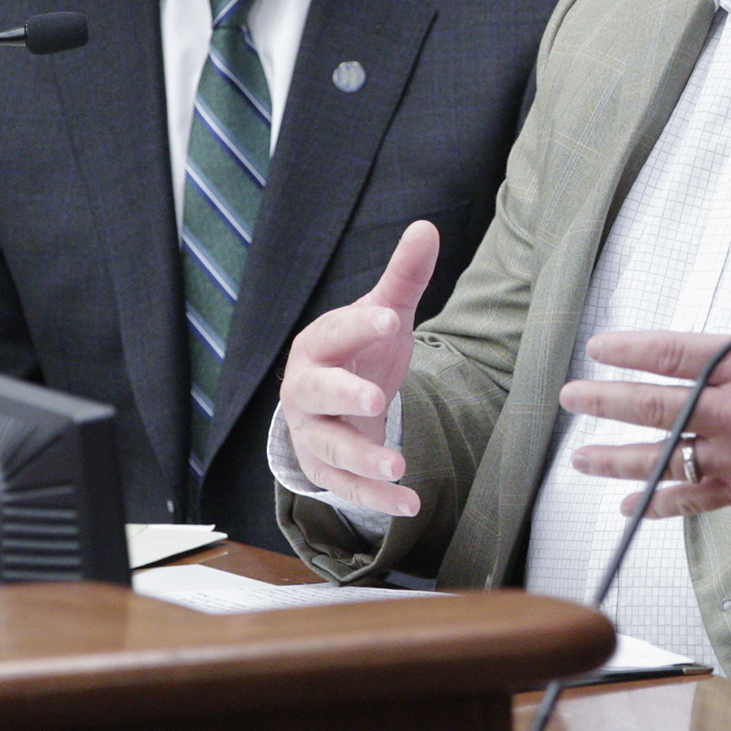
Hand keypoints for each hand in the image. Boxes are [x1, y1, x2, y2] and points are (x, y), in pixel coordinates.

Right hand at [279, 220, 437, 516]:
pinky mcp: (324, 467)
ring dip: (361, 459)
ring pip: (327, 449)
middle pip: (315, 394)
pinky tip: (410, 504)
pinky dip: (375, 498)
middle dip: (343, 396)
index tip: (390, 318)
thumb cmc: (359, 351)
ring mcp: (311, 432)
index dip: (359, 325)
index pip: (335, 332)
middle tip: (377, 400)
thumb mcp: (384, 315)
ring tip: (398, 465)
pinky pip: (345, 488)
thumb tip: (425, 227)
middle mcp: (305, 389)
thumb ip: (404, 277)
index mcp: (318, 345)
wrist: (333, 402)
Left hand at [561, 203, 730, 517]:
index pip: (675, 354)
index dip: (630, 350)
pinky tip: (628, 503)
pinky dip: (658, 504)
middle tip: (570, 396)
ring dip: (618, 459)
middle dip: (607, 402)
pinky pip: (693, 499)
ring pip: (666, 459)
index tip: (598, 347)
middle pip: (658, 408)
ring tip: (579, 456)